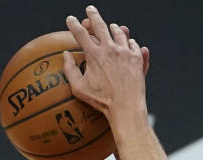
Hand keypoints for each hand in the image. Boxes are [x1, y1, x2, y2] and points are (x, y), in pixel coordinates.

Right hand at [63, 7, 149, 121]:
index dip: (73, 24)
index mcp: (94, 55)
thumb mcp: (79, 88)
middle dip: (93, 15)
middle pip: (100, 25)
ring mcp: (125, 52)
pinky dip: (130, 42)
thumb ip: (69, 70)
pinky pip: (134, 44)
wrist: (126, 107)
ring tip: (111, 26)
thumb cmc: (102, 101)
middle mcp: (110, 49)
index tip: (70, 19)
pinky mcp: (137, 58)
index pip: (80, 34)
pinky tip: (128, 43)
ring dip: (113, 28)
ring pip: (119, 32)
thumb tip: (65, 54)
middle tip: (90, 10)